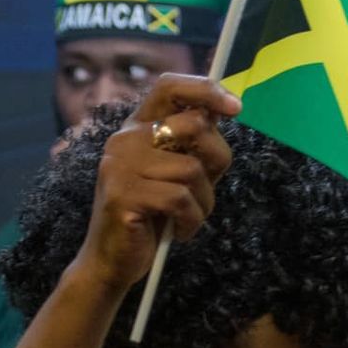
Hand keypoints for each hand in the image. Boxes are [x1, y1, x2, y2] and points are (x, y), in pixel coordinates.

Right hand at [71, 74, 237, 293]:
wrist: (112, 260)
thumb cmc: (151, 217)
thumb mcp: (176, 175)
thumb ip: (193, 146)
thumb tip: (221, 111)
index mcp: (138, 128)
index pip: (169, 86)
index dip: (206, 90)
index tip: (235, 108)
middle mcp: (125, 138)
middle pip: (195, 125)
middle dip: (216, 161)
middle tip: (205, 190)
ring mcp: (120, 164)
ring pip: (193, 170)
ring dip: (203, 203)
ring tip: (186, 219)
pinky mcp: (122, 193)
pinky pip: (181, 199)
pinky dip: (190, 222)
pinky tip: (178, 232)